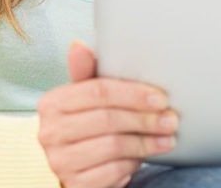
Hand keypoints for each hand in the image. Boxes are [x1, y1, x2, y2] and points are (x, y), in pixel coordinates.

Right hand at [37, 41, 177, 187]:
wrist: (66, 166)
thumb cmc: (82, 124)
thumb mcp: (83, 97)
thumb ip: (86, 74)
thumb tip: (78, 45)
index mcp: (52, 103)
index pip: (98, 92)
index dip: (133, 94)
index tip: (160, 98)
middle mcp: (50, 132)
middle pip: (108, 119)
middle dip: (145, 119)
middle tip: (170, 120)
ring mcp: (60, 161)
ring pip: (114, 147)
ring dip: (146, 143)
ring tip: (166, 139)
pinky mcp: (75, 185)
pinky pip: (113, 172)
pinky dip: (133, 164)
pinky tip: (142, 157)